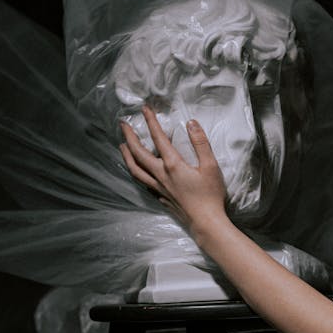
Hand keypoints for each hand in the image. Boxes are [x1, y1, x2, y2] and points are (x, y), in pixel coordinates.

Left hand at [119, 105, 227, 232]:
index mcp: (172, 165)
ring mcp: (158, 188)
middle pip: (138, 153)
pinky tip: (136, 170)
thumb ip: (200, 143)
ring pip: (135, 169)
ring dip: (127, 156)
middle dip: (129, 137)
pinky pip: (142, 182)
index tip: (144, 109)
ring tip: (121, 146)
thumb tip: (191, 123)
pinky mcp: (160, 197)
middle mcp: (160, 175)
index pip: (159, 138)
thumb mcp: (210, 166)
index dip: (151, 122)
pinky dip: (135, 172)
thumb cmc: (211, 195)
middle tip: (123, 125)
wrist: (205, 223)